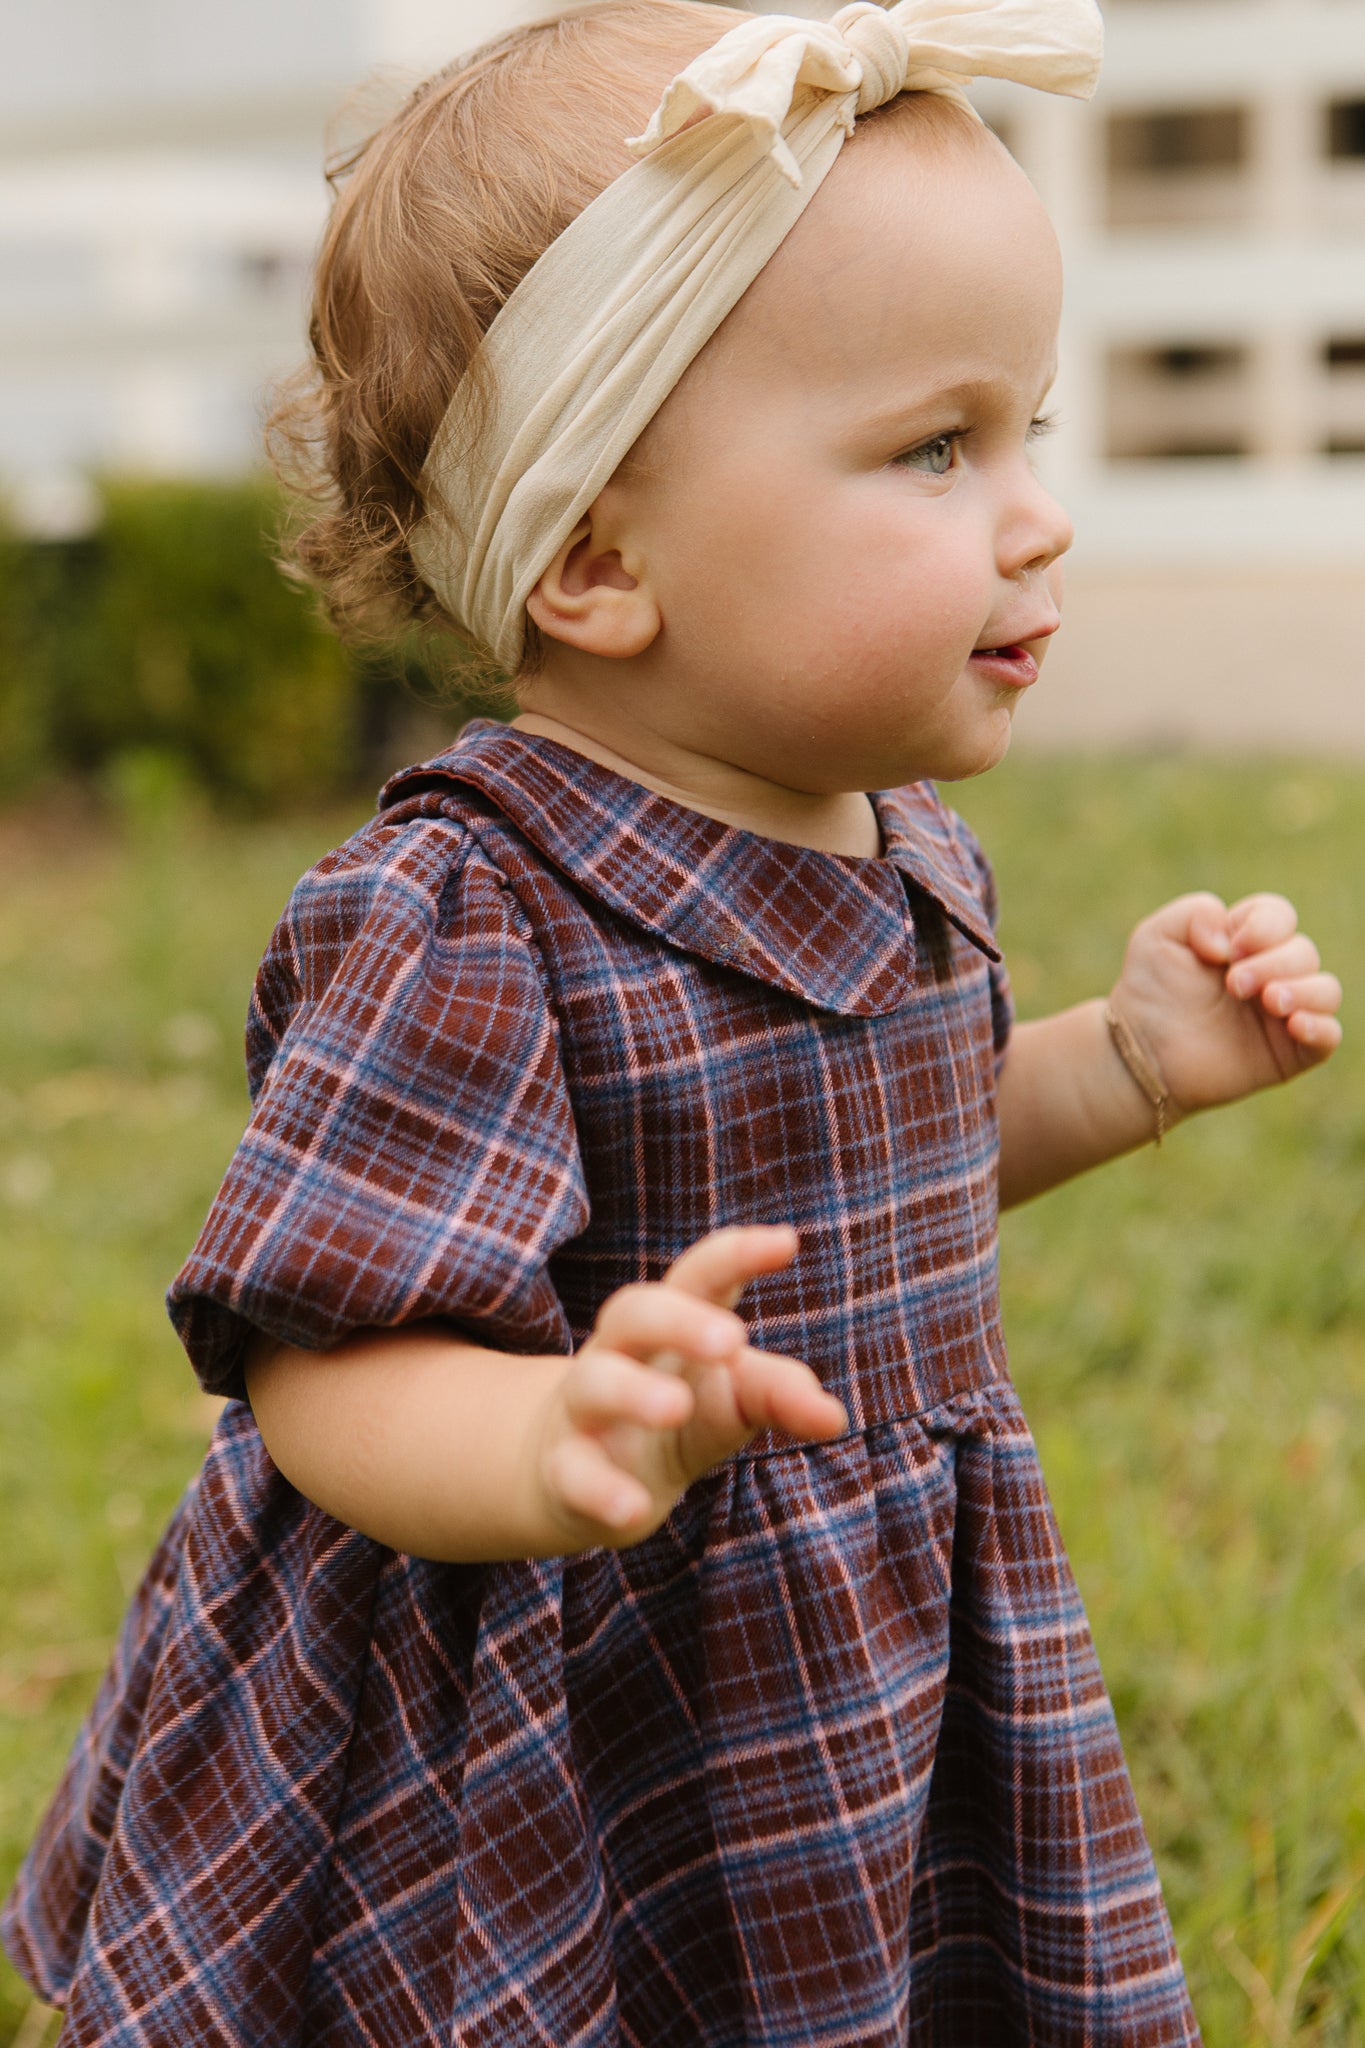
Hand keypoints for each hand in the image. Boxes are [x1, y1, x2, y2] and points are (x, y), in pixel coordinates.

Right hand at [528, 1225, 845, 1550]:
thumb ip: (779, 1395)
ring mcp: (585, 1410)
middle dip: (679, 1319)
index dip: (737, 1255)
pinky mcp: (564, 1471)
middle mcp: (619, 1354)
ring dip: (634, 1392)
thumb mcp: (732, 1401)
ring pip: (595, 1383)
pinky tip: (635, 1507)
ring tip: (677, 1407)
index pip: (699, 1277)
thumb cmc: (677, 1419)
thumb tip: (834, 1417)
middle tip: (732, 1340)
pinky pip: (574, 1472)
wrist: (579, 1478)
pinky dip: (602, 1488)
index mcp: (669, 1328)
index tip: (788, 1242)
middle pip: (633, 1311)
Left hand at [1110, 892, 1342, 1119]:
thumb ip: (1195, 912)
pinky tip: (1294, 1024)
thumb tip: (1232, 939)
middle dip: (1273, 963)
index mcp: (1245, 942)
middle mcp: (1271, 973)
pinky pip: (1329, 1036)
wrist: (1140, 1052)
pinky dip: (1321, 1026)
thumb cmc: (1149, 993)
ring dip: (1303, 990)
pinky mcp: (1289, 1053)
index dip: (1264, 926)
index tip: (1231, 949)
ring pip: (1325, 990)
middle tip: (1234, 985)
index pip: (1279, 916)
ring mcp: (1283, 1013)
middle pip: (1303, 952)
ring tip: (1269, 1001)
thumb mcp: (1157, 936)